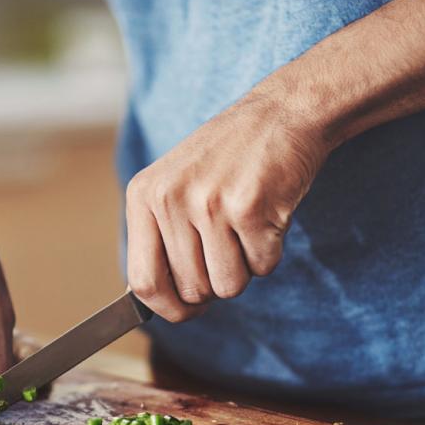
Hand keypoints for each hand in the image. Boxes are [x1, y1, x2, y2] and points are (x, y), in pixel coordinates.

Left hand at [125, 90, 328, 321]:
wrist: (281, 113)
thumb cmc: (227, 158)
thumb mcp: (175, 185)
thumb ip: (160, 237)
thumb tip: (153, 302)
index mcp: (143, 195)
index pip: (143, 282)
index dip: (168, 308)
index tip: (186, 311)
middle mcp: (170, 199)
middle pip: (192, 290)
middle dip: (216, 281)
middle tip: (229, 244)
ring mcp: (209, 204)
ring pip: (228, 286)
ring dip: (244, 268)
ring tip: (245, 226)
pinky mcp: (251, 208)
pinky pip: (262, 267)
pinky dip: (270, 251)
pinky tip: (267, 214)